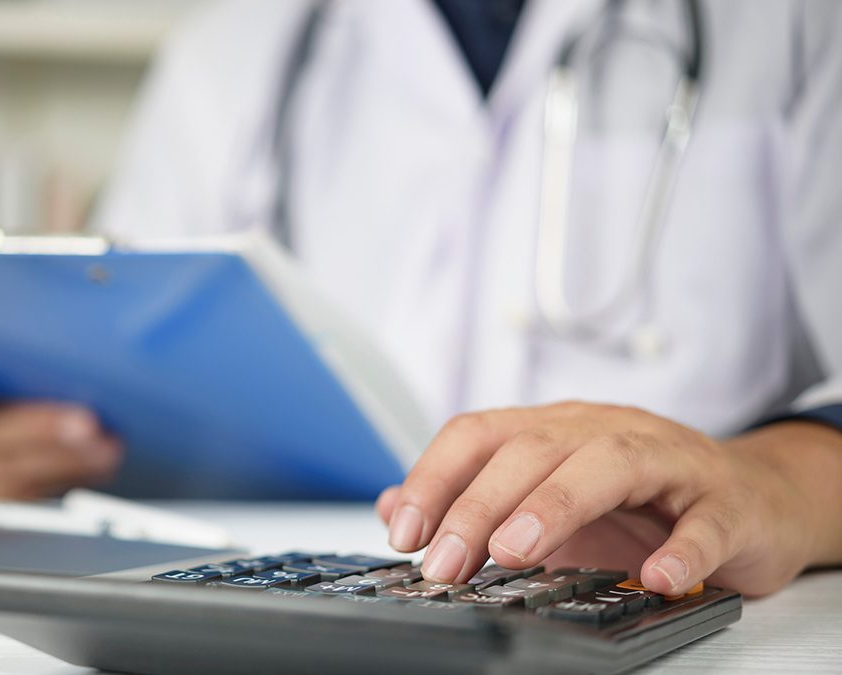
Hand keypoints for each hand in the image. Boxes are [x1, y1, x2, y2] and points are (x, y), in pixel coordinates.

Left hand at [376, 402, 841, 596]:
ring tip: (516, 554)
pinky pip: (706, 520)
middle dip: (478, 506)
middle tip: (445, 562)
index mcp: (555, 429)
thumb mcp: (545, 501)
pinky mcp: (727, 502)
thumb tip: (392, 508)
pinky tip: (657, 576)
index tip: (404, 530)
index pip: (479, 434)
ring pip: (608, 464)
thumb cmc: (640, 503)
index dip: (434, 477)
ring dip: (555, 507)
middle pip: (532, 450)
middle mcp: (603, 431)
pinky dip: (683, 548)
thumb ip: (470, 503)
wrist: (752, 499)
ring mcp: (669, 460)